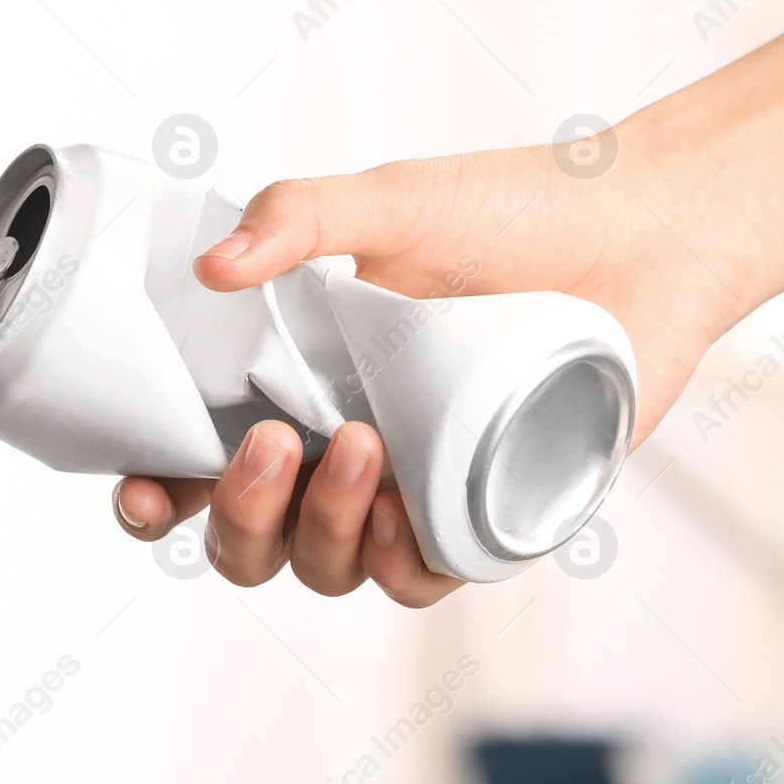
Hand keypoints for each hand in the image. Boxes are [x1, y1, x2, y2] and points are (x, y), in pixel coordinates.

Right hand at [111, 132, 756, 605]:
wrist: (640, 231)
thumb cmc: (516, 212)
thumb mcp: (391, 203)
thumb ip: (295, 220)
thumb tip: (211, 265)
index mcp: (302, 381)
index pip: (200, 460)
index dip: (158, 493)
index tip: (143, 490)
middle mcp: (346, 445)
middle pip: (250, 541)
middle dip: (240, 515)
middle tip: (271, 442)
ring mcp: (414, 488)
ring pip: (326, 569)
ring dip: (319, 529)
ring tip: (363, 447)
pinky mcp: (484, 515)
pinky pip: (420, 579)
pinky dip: (396, 560)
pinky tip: (402, 506)